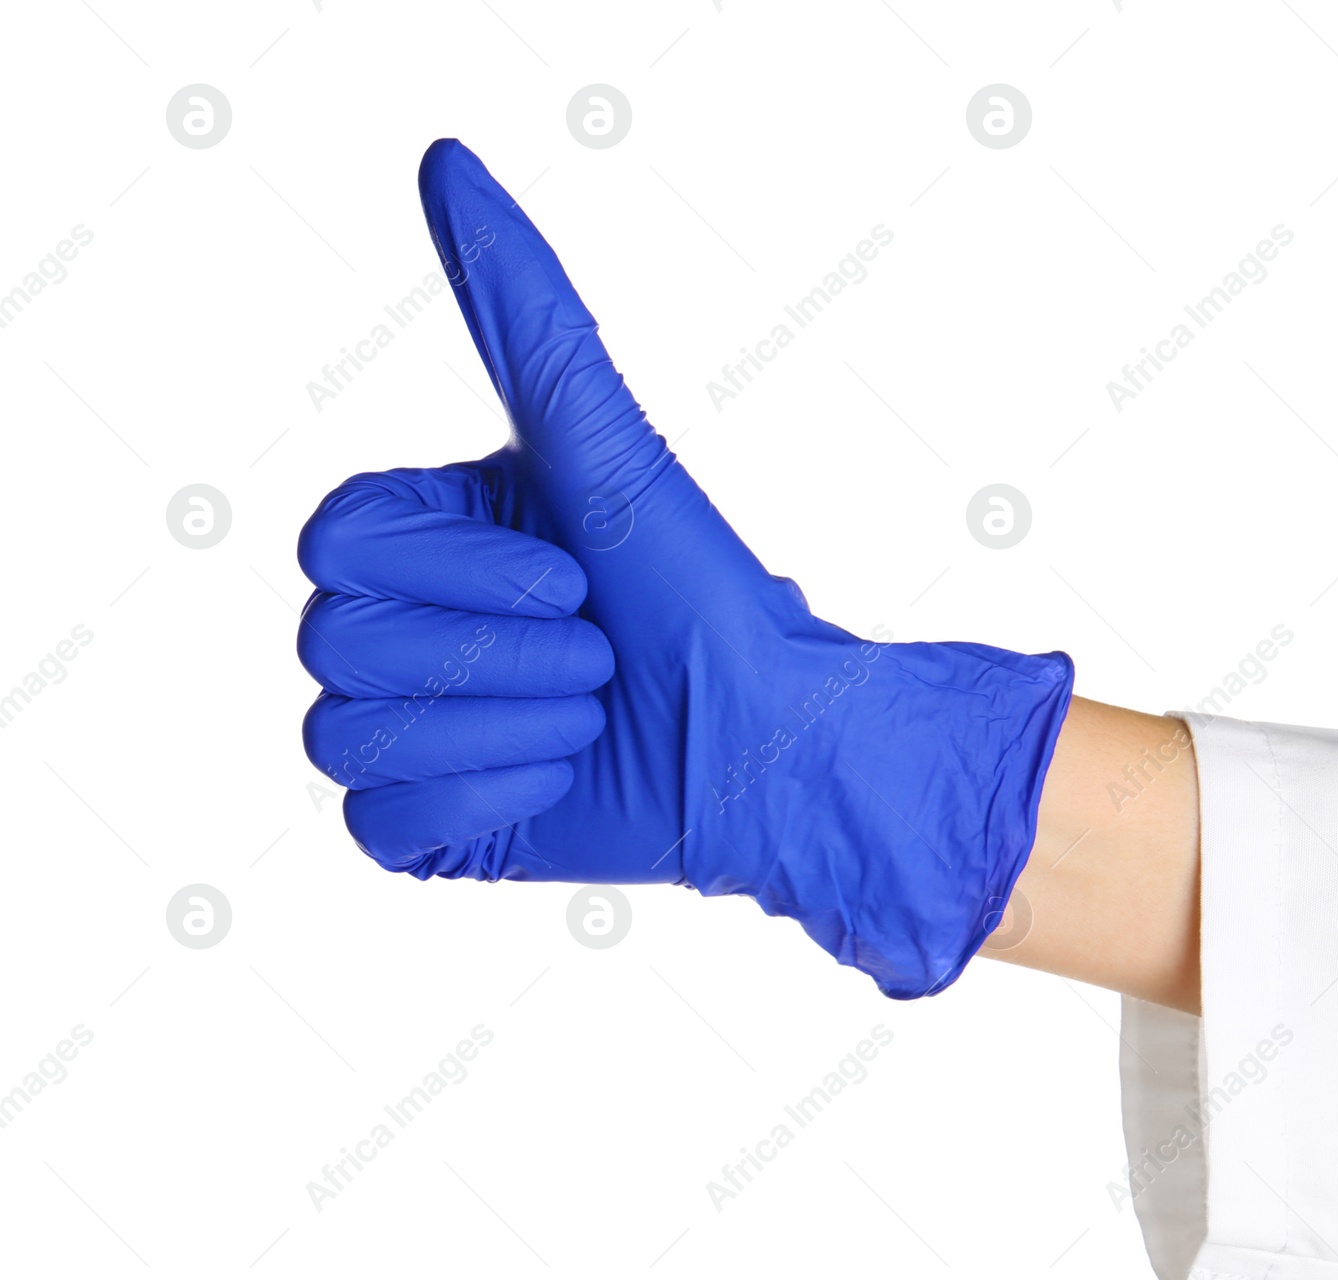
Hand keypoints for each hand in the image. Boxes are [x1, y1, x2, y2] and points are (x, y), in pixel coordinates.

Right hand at [299, 139, 1072, 997]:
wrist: (769, 746)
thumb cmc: (702, 597)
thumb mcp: (608, 446)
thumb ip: (524, 314)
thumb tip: (447, 160)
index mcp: (430, 538)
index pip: (334, 542)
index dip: (454, 571)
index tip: (573, 574)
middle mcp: (403, 626)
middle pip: (333, 641)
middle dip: (496, 654)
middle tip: (600, 654)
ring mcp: (408, 730)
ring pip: (344, 737)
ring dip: (504, 723)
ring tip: (592, 714)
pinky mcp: (424, 827)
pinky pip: (375, 824)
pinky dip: (483, 800)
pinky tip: (562, 776)